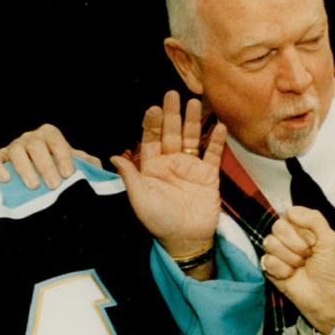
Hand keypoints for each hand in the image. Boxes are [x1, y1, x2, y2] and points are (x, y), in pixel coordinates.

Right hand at [0, 123, 100, 189]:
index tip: (68, 174)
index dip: (62, 156)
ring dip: (24, 168)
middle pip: (35, 145)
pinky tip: (7, 180)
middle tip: (53, 185)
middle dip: (45, 166)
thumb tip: (97, 167)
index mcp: (49, 134)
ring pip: (15, 151)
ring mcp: (13, 146)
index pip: (55, 140)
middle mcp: (30, 137)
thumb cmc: (58, 168)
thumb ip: (87, 164)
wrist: (39, 175)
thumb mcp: (74, 164)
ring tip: (33, 186)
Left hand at [110, 91, 226, 261]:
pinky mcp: (209, 176)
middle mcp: (171, 163)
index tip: (153, 108)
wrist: (186, 240)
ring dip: (193, 121)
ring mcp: (190, 168)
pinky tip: (219, 127)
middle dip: (172, 114)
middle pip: (171, 133)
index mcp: (152, 167)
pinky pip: (213, 155)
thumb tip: (115, 156)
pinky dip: (216, 141)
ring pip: (191, 139)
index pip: (151, 140)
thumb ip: (130, 176)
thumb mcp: (140, 199)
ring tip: (195, 102)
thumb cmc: (159, 221)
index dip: (152, 124)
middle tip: (172, 94)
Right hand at [260, 205, 334, 334]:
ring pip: (270, 243)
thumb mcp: (330, 240)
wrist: (324, 296)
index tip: (313, 242)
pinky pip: (267, 260)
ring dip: (290, 258)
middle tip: (307, 256)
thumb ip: (315, 220)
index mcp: (301, 227)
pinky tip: (291, 275)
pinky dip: (282, 270)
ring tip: (299, 266)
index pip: (289, 214)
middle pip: (277, 227)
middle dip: (296, 245)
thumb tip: (290, 211)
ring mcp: (276, 252)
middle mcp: (286, 237)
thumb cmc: (329, 270)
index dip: (301, 229)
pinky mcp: (268, 267)